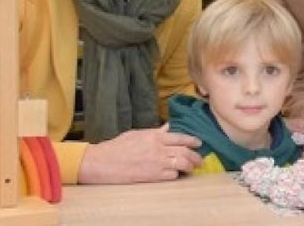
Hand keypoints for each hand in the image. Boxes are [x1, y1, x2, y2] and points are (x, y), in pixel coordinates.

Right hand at [78, 124, 201, 183]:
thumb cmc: (118, 147)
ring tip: (193, 168)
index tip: (199, 143)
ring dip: (190, 166)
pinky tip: (176, 174)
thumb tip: (168, 127)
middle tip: (200, 160)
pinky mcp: (152, 176)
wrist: (103, 162)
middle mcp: (159, 149)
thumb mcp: (137, 134)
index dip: (192, 141)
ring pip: (182, 164)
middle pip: (185, 151)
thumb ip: (155, 132)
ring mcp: (157, 163)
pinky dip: (176, 175)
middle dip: (196, 156)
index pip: (180, 137)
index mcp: (155, 136)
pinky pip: (171, 175)